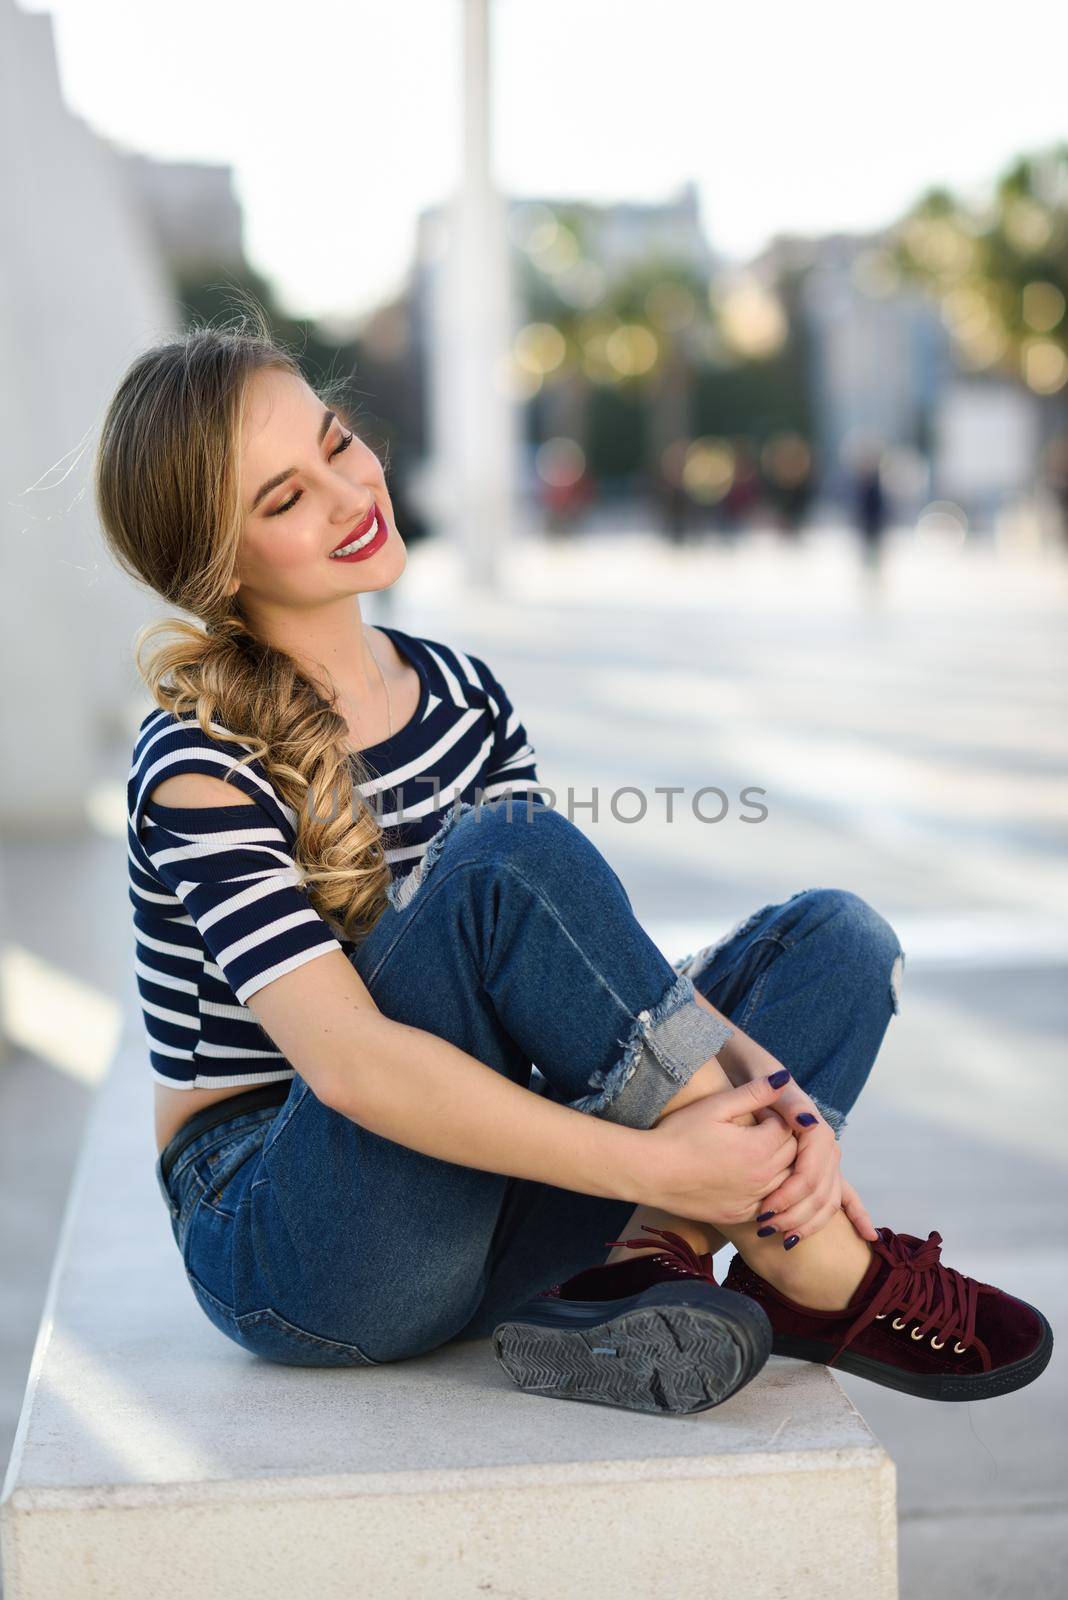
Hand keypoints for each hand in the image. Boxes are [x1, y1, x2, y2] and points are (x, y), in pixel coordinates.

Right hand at [642, 1073, 799, 1227]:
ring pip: (784, 1181)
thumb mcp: (715, 1106)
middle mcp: (762, 1177)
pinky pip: (768, 1202)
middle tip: (755, 1130)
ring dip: (777, 1165)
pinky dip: (766, 1190)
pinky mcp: (740, 1215)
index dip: (774, 1116)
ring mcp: (752, 1199)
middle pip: (791, 1154)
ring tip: (751, 1152)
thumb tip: (783, 1079)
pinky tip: (745, 1177)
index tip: (755, 1113)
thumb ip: (754, 1093)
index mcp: (759, 1148)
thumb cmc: (679, 1134)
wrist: (651, 1172)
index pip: (787, 1128)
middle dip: (779, 1139)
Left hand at [751, 1081, 878, 1242]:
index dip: (788, 1196)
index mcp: (816, 1130)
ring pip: (828, 1199)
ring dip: (811, 1222)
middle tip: (768, 1231)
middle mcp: (826, 1146)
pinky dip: (856, 1213)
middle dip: (795, 1215)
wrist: (756, 1075)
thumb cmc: (759, 1083)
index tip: (764, 1212)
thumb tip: (809, 1123)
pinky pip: (844, 1193)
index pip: (809, 1174)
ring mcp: (827, 1158)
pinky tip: (868, 1235)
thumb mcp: (771, 1089)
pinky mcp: (824, 1166)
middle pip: (820, 1191)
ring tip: (789, 1240)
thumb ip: (791, 1105)